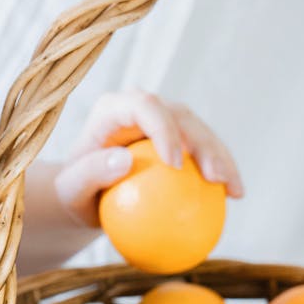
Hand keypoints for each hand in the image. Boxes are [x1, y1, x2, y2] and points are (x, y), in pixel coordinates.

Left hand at [53, 89, 242, 228]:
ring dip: (221, 158)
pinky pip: (203, 154)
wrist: (83, 198)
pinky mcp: (178, 142)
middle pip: (181, 117)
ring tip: (234, 190)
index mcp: (113, 108)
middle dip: (204, 144)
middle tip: (215, 178)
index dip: (165, 128)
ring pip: (200, 132)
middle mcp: (141, 109)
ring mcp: (162, 124)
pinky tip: (234, 196)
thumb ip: (89, 173)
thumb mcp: (70, 190)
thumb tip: (124, 161)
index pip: (144, 106)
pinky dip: (220, 172)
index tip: (175, 165)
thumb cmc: (72, 194)